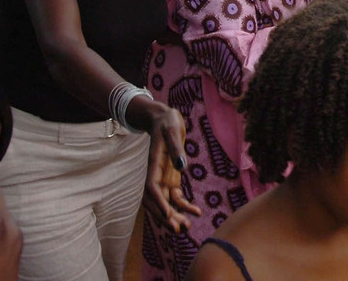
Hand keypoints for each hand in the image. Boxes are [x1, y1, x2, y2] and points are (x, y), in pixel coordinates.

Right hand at [141, 102, 201, 232]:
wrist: (164, 118)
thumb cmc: (168, 122)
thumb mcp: (173, 131)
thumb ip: (176, 148)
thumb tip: (182, 167)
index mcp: (153, 164)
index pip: (152, 188)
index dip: (158, 203)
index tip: (168, 215)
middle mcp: (156, 174)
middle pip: (156, 200)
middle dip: (165, 216)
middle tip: (178, 229)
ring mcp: (163, 178)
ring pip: (166, 202)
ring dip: (174, 215)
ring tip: (187, 227)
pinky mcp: (171, 178)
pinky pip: (175, 196)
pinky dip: (183, 206)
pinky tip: (195, 212)